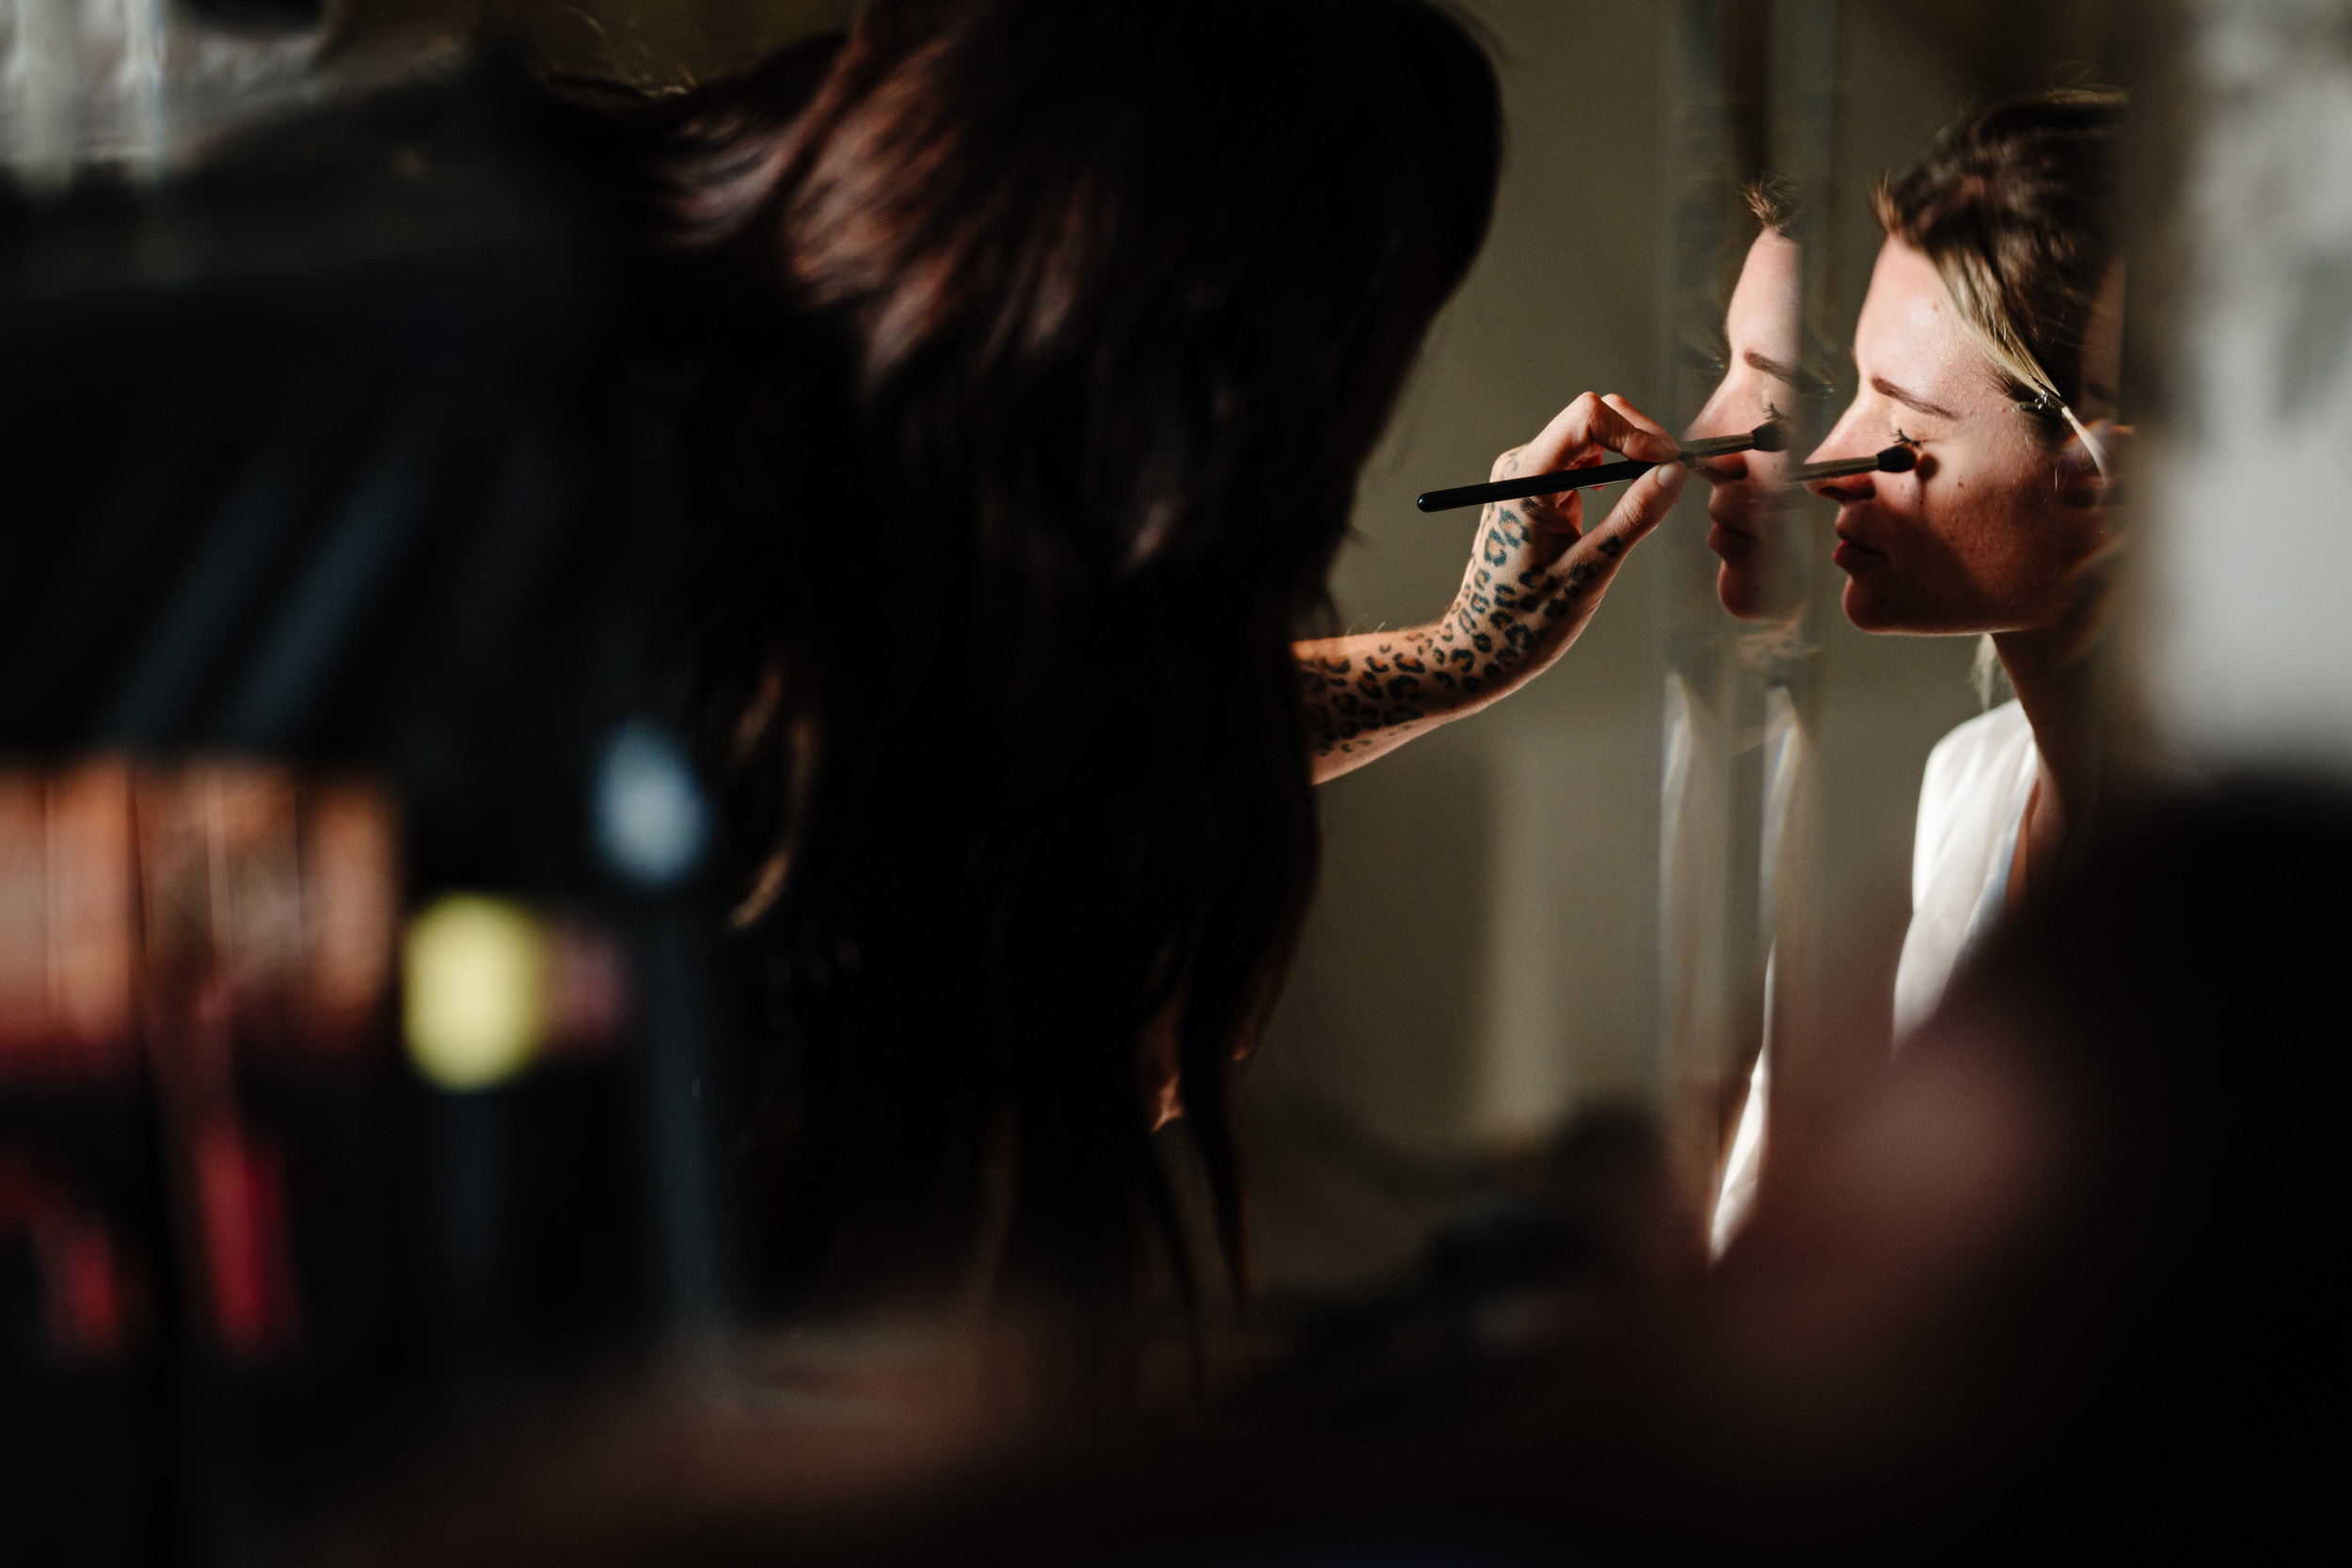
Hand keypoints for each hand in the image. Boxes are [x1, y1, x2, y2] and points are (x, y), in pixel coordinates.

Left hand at [1298, 393, 1685, 780]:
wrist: (1483, 646)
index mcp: (1525, 480)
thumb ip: (1634, 517)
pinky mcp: (1538, 490)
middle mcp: (1522, 467)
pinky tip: (1631, 498)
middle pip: (1592, 417)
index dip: (1635, 431)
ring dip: (1632, 454)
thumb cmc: (1524, 620)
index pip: (1586, 417)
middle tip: (1676, 475)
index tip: (1669, 463)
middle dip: (1640, 438)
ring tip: (1659, 489)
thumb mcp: (1589, 571)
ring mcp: (1528, 476)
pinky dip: (1617, 470)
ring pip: (1593, 436)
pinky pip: (1585, 461)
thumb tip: (1675, 473)